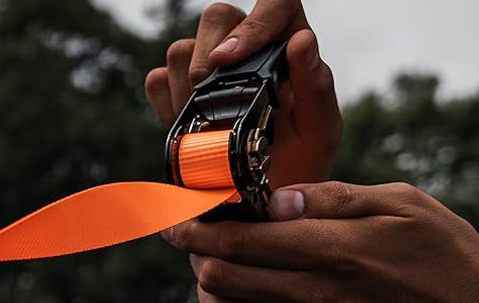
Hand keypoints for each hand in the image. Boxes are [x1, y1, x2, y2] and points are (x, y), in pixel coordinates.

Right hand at [144, 0, 340, 186]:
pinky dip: (168, 107)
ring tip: (210, 127)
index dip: (253, 23)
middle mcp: (246, 45)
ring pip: (180, 48)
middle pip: (217, 17)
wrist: (269, 195)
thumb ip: (315, 83)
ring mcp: (208, 66)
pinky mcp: (177, 89)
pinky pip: (157, 80)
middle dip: (210, 60)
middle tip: (218, 103)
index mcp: (287, 44)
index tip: (230, 59)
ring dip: (188, 91)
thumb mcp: (321, 127)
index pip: (274, 3)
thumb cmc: (304, 158)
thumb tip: (301, 39)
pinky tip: (191, 129)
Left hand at [165, 182, 478, 301]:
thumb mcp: (397, 203)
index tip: (173, 214)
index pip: (238, 241)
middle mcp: (315, 290)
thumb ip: (333, 198)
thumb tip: (277, 196)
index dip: (194, 227)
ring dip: (216, 278)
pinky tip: (252, 279)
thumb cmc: (443, 251)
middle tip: (195, 229)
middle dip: (198, 252)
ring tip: (220, 253)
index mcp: (331, 248)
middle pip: (222, 279)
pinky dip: (244, 300)